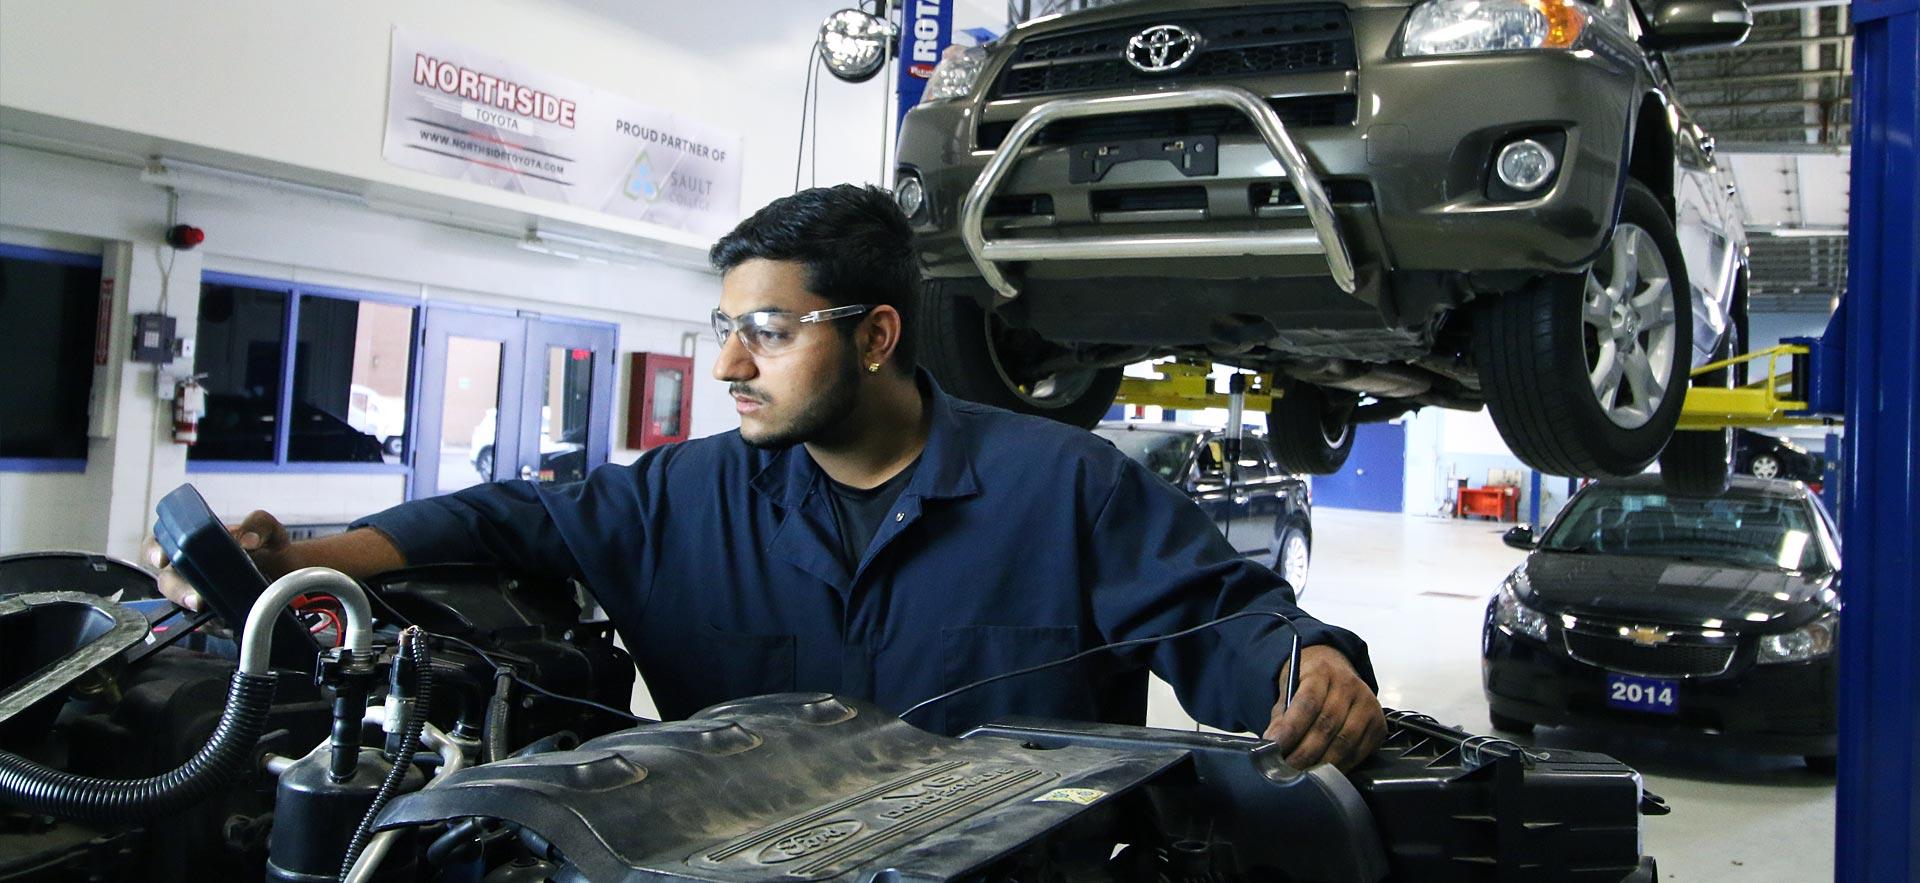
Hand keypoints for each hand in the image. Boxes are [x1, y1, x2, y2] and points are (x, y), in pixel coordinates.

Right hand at [142, 510, 295, 612]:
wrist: (288, 573)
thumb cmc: (267, 546)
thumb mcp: (267, 529)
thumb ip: (258, 525)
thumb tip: (248, 540)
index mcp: (191, 543)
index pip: (158, 544)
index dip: (154, 551)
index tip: (164, 558)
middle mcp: (187, 570)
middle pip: (167, 582)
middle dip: (178, 591)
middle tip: (197, 600)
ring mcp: (197, 595)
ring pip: (182, 607)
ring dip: (197, 614)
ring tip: (218, 616)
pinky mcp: (211, 619)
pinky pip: (206, 626)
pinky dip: (217, 626)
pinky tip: (231, 624)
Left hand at [1262, 644, 1385, 771]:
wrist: (1338, 674)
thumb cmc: (1308, 684)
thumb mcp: (1289, 689)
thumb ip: (1282, 716)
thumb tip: (1272, 744)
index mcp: (1323, 672)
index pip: (1307, 704)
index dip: (1291, 730)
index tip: (1274, 748)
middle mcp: (1349, 685)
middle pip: (1326, 726)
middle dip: (1304, 752)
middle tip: (1286, 770)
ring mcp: (1368, 704)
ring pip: (1344, 742)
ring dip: (1321, 764)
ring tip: (1303, 775)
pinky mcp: (1379, 724)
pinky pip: (1359, 752)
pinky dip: (1340, 766)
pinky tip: (1324, 773)